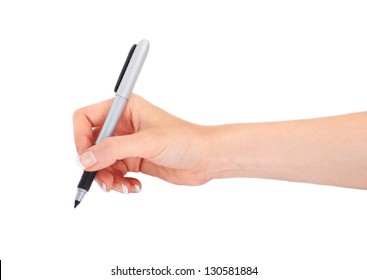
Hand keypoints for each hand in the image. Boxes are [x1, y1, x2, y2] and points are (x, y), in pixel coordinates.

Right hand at [73, 94, 211, 192]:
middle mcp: (124, 126)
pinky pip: (115, 174)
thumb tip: (84, 159)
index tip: (86, 159)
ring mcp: (129, 145)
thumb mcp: (147, 142)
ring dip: (107, 178)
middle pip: (91, 145)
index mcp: (125, 109)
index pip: (86, 119)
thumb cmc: (186, 140)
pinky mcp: (136, 161)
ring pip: (102, 163)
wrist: (207, 158)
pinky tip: (134, 187)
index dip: (80, 139)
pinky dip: (120, 183)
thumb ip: (113, 149)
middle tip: (104, 181)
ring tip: (122, 186)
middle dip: (95, 165)